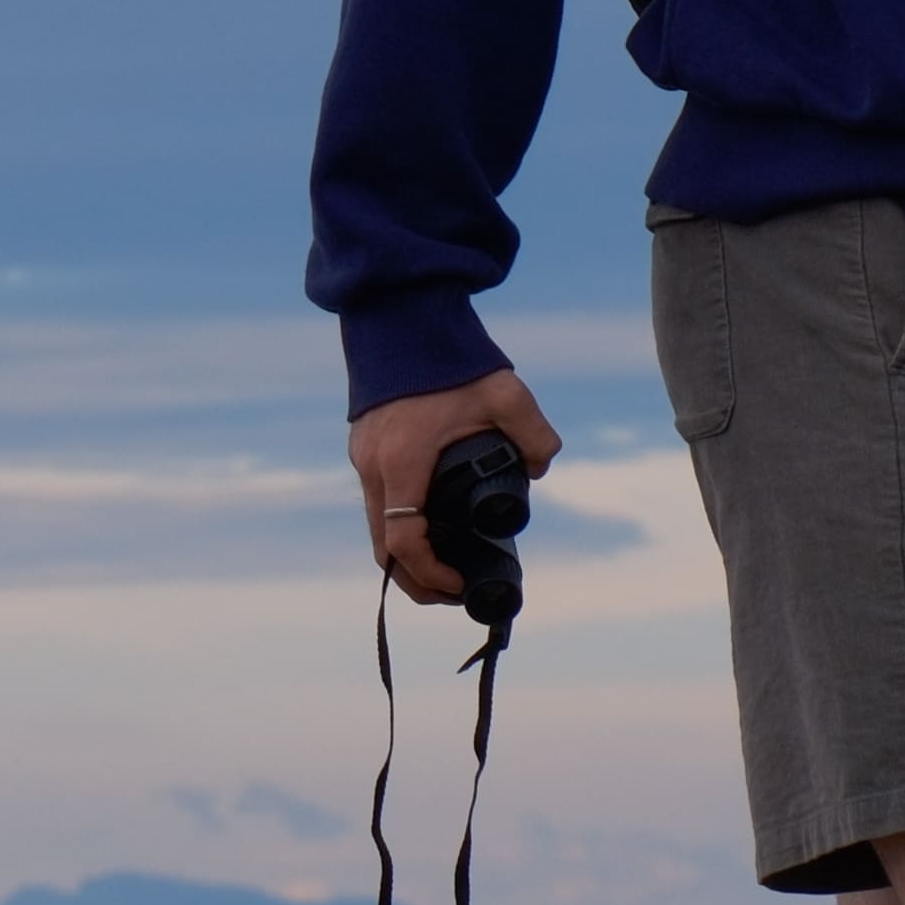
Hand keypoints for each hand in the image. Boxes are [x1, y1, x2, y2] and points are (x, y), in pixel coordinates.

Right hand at [348, 369, 561, 606]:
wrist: (401, 313)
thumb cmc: (449, 354)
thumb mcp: (506, 393)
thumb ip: (536, 434)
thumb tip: (541, 468)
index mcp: (402, 461)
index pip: (403, 540)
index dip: (431, 574)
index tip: (460, 584)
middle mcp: (373, 465)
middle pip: (382, 546)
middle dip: (416, 578)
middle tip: (454, 590)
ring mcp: (363, 456)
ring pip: (377, 525)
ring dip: (405, 553)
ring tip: (444, 565)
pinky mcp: (364, 445)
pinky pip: (377, 500)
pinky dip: (399, 523)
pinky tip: (428, 524)